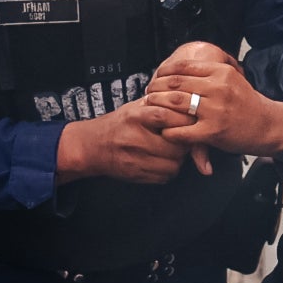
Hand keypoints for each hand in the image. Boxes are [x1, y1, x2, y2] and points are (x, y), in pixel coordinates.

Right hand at [55, 99, 195, 185]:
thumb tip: (189, 105)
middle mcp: (134, 137)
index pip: (167, 116)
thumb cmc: (119, 124)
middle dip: (185, 143)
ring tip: (174, 150)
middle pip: (175, 145)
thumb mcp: (135, 108)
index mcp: (135, 116)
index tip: (189, 121)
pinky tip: (163, 161)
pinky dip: (169, 170)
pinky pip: (165, 177)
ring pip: (173, 164)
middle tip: (184, 139)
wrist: (92, 146)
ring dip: (179, 159)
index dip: (183, 120)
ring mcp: (135, 159)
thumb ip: (160, 105)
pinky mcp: (136, 174)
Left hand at [147, 42, 282, 161]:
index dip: (163, 71)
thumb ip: (211, 70)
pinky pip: (182, 131)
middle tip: (149, 94)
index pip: (183, 66)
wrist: (268, 125)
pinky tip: (166, 131)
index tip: (156, 77)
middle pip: (175, 83)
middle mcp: (218, 88)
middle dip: (156, 89)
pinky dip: (169, 131)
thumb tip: (185, 64)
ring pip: (175, 104)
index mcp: (220, 72)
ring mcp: (215, 110)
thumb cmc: (248, 103)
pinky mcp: (212, 131)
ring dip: (158, 107)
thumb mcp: (233, 78)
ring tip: (152, 110)